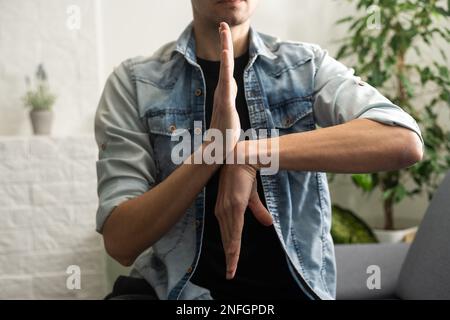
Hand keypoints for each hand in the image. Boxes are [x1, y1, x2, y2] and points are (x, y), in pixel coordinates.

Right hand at [208, 22, 240, 157]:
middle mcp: (223, 91)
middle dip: (224, 42)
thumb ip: (229, 102)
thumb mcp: (231, 114)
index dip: (226, 51)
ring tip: (224, 32)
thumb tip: (230, 93)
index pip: (227, 68)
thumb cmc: (225, 133)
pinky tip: (226, 55)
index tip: (225, 35)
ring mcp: (223, 95)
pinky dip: (226, 67)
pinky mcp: (225, 102)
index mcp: (225, 92)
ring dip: (225, 49)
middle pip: (225, 62)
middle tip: (223, 24)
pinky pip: (226, 82)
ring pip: (225, 68)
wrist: (219, 149)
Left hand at [214, 164, 272, 279]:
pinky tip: (233, 252)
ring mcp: (227, 209)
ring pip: (230, 237)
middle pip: (227, 240)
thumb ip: (258, 211)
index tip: (230, 265)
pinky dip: (233, 241)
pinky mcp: (234, 205)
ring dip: (231, 255)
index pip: (227, 235)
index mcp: (224, 211)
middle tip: (230, 274)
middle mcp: (222, 212)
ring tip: (232, 269)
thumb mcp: (252, 197)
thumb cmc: (244, 177)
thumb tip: (268, 224)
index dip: (229, 251)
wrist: (242, 159)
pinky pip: (234, 227)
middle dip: (229, 258)